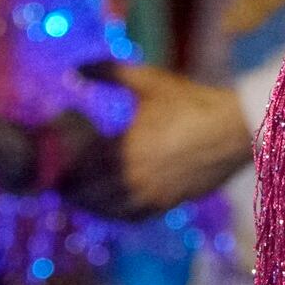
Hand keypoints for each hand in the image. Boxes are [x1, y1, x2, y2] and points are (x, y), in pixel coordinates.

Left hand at [56, 61, 253, 218]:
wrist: (234, 129)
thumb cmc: (191, 103)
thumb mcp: (150, 82)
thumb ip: (109, 72)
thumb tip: (73, 67)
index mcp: (124, 149)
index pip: (78, 168)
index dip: (61, 168)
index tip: (51, 161)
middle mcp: (133, 178)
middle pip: (87, 194)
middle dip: (70, 187)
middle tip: (59, 178)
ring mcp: (151, 196)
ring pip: (107, 211)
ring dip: (89, 203)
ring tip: (79, 193)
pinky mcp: (168, 204)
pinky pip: (132, 218)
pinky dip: (115, 214)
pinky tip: (111, 205)